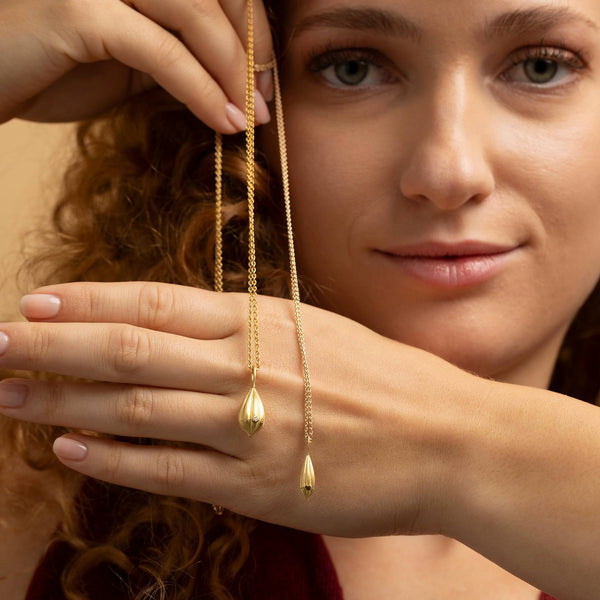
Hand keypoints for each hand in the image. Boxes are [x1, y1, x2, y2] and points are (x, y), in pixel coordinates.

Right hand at [0, 0, 272, 129]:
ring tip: (251, 119)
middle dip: (253, 50)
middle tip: (266, 102)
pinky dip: (202, 90)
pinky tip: (224, 121)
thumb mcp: (129, 54)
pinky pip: (163, 53)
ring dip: (234, 72)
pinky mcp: (78, 10)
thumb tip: (239, 70)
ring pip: (196, 16)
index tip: (268, 78)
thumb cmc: (54, 65)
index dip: (254, 27)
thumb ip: (176, 47)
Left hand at [0, 281, 472, 537]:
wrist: (445, 436)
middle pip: (130, 350)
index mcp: (264, 322)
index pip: (156, 303)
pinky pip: (170, 468)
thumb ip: (252, 331)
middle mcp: (248, 366)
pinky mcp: (258, 483)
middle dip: (55, 346)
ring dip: (65, 403)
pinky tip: (69, 453)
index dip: (89, 301)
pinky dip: (113, 460)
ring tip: (10, 398)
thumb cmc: (385, 379)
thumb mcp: (317, 332)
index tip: (36, 301)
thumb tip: (187, 331)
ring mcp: (250, 425)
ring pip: (137, 408)